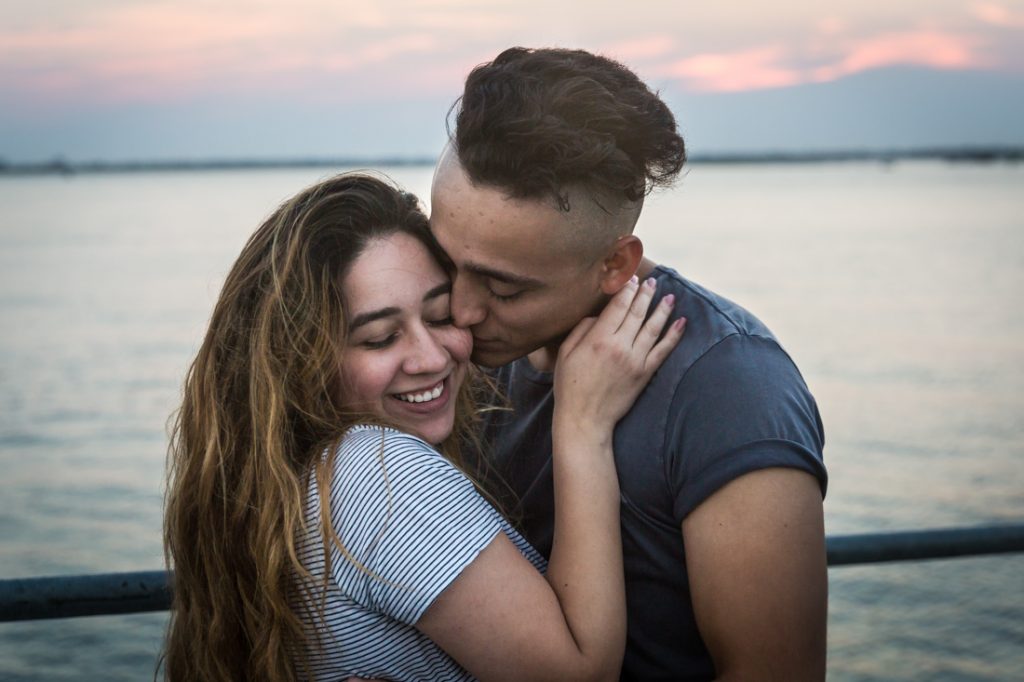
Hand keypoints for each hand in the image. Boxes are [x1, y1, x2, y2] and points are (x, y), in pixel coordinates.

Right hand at [554, 276, 684, 434]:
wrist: (585, 419)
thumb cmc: (570, 386)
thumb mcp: (566, 353)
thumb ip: (582, 329)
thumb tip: (600, 316)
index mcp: (598, 339)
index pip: (617, 306)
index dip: (626, 290)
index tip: (631, 279)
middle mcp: (619, 347)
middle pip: (637, 313)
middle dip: (645, 294)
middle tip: (652, 282)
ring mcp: (635, 360)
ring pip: (653, 328)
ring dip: (662, 309)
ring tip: (669, 296)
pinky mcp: (645, 374)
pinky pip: (663, 351)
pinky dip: (674, 335)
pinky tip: (681, 322)